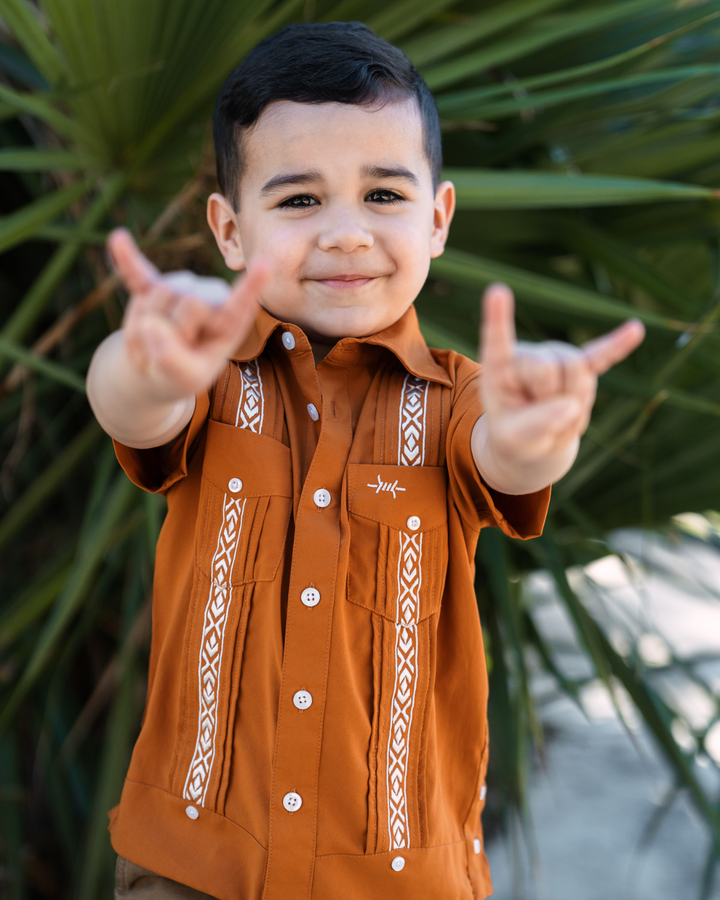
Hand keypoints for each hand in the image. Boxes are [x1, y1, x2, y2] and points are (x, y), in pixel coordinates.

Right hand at [108, 228, 268, 399]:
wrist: (156, 368)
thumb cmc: (181, 373)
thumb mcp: (185, 379)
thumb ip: (173, 360)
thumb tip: (151, 326)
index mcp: (230, 321)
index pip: (241, 303)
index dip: (251, 286)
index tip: (265, 265)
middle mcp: (209, 296)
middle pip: (190, 301)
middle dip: (175, 333)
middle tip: (175, 350)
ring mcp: (179, 288)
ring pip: (161, 293)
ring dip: (151, 326)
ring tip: (159, 339)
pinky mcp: (150, 286)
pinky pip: (136, 272)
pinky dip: (126, 259)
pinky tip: (118, 239)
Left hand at [472, 283, 644, 493]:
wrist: (536, 445)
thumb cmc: (518, 439)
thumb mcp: (516, 441)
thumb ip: (536, 426)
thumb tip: (570, 406)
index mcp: (499, 369)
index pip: (497, 341)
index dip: (498, 318)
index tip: (498, 291)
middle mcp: (529, 353)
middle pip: (552, 369)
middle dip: (553, 402)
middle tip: (540, 419)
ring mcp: (557, 357)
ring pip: (579, 373)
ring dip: (575, 405)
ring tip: (558, 415)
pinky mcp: (583, 366)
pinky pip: (603, 356)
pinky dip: (617, 345)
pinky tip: (635, 329)